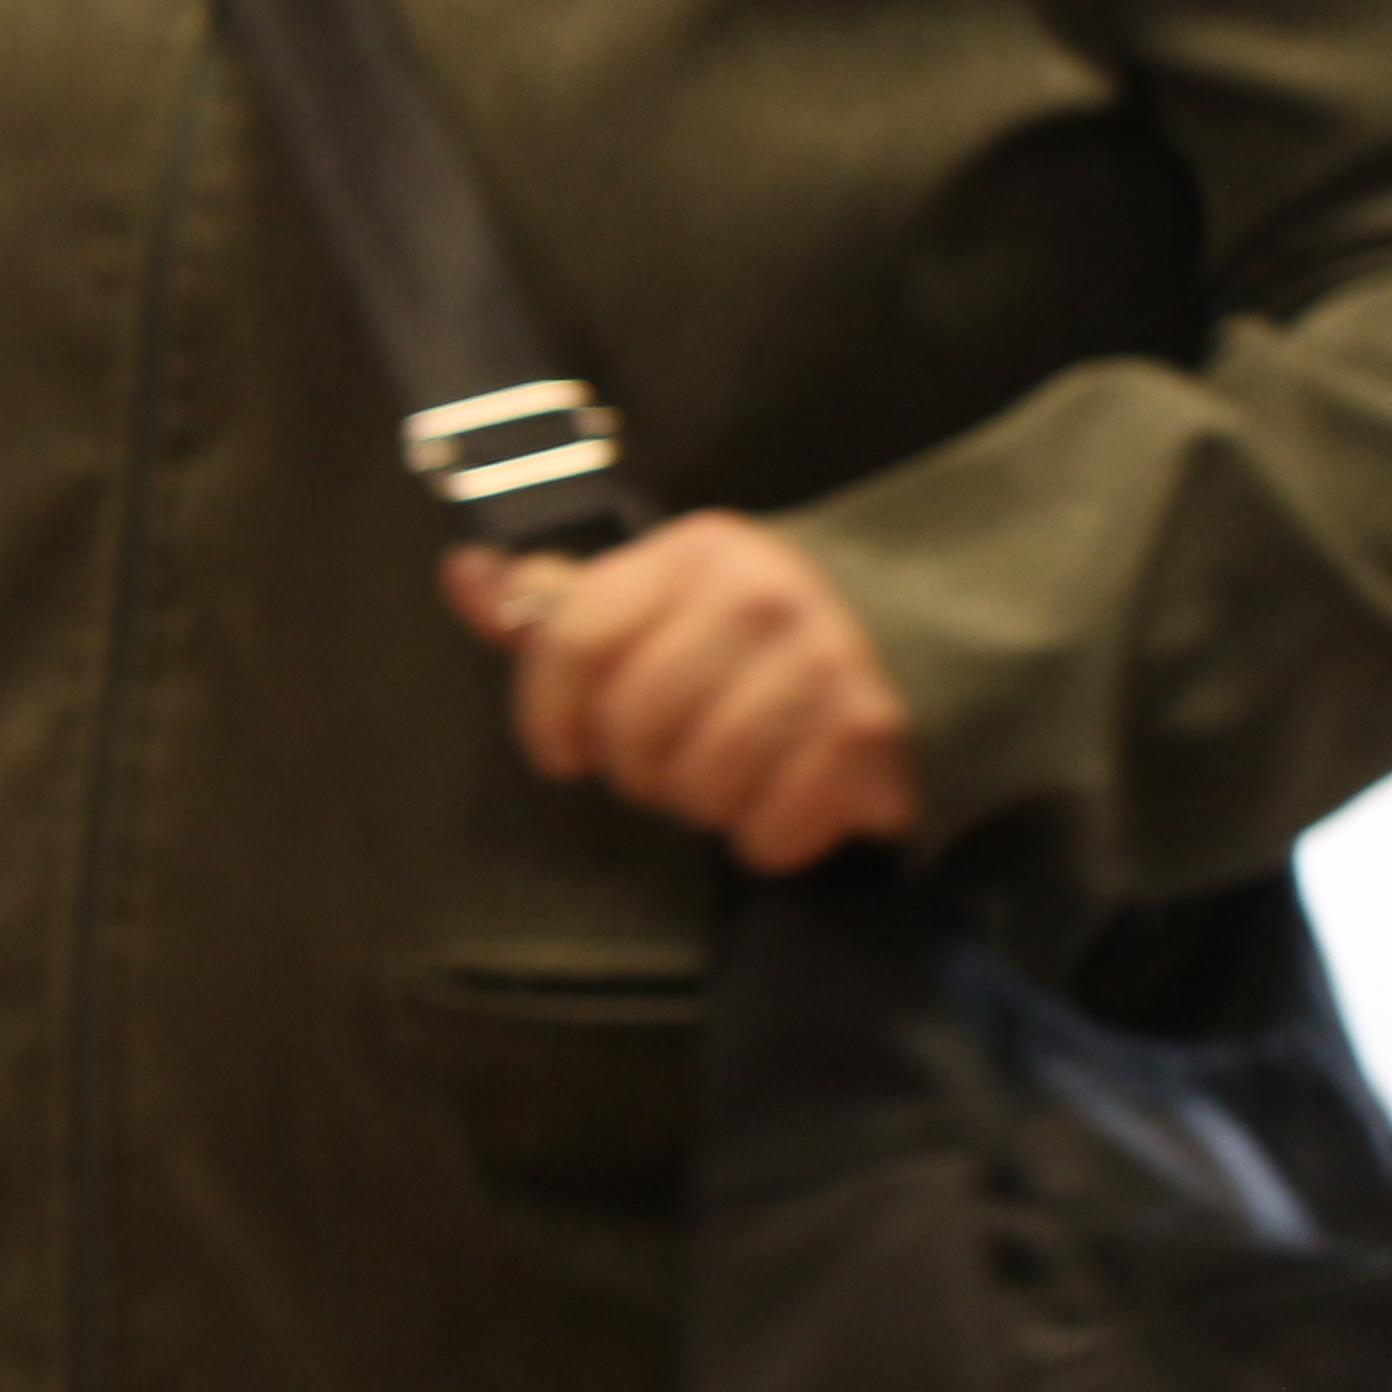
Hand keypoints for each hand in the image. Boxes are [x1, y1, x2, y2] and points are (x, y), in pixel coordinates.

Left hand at [441, 512, 920, 873]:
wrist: (927, 635)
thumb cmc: (758, 634)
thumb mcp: (659, 598)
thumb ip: (559, 602)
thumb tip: (465, 573)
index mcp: (695, 554)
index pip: (572, 641)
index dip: (548, 714)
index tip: (563, 752)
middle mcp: (760, 596)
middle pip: (631, 727)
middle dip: (640, 767)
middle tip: (675, 758)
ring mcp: (824, 662)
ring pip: (696, 786)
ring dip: (705, 804)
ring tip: (734, 773)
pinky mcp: (870, 735)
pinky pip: (766, 830)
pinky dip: (767, 837)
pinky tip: (787, 798)